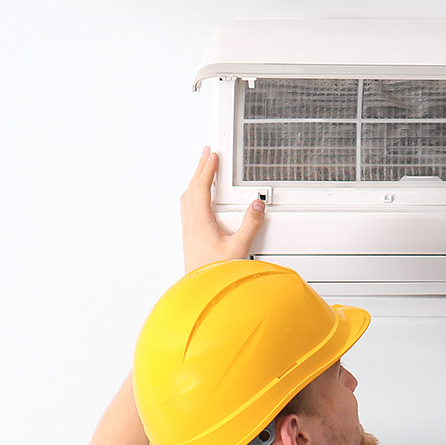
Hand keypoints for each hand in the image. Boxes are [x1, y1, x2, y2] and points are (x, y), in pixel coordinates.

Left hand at [181, 149, 264, 273]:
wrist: (202, 290)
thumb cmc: (215, 273)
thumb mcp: (239, 248)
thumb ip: (250, 225)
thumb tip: (257, 206)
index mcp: (200, 222)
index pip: (202, 188)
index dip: (207, 169)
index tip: (212, 155)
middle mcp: (191, 224)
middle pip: (192, 188)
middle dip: (200, 168)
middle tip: (206, 154)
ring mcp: (188, 231)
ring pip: (188, 198)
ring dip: (195, 181)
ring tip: (202, 170)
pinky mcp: (190, 238)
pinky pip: (188, 208)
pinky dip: (193, 195)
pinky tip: (198, 199)